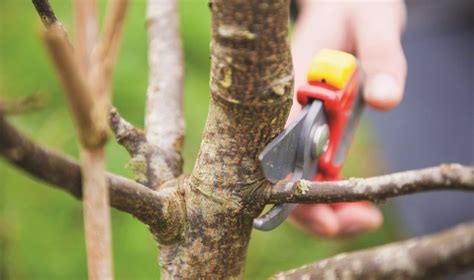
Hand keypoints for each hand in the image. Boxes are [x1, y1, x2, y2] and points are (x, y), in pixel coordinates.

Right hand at [289, 0, 406, 236]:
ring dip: (325, 206)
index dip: (298, 195)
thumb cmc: (354, 8)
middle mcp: (282, 111)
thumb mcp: (373, 21)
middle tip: (364, 220)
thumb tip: (386, 99)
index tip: (333, 218)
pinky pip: (308, 169)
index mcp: (289, 88)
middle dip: (316, 212)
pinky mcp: (305, 126)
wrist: (342, 2)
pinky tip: (354, 197)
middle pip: (280, 179)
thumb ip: (381, 56)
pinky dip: (328, 191)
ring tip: (365, 215)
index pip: (278, 155)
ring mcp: (290, 122)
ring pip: (292, 180)